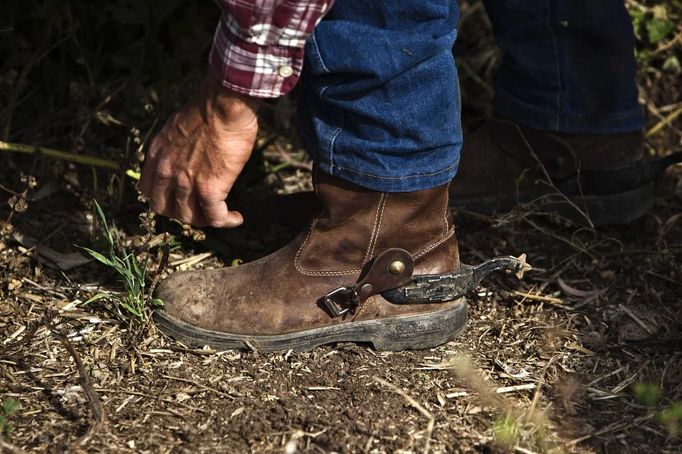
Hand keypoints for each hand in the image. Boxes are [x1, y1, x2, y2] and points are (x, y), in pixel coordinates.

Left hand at [140, 73, 259, 227]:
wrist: (224, 105)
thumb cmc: (209, 109)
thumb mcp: (177, 127)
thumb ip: (176, 147)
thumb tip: (189, 156)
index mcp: (157, 155)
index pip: (148, 191)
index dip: (164, 199)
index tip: (180, 197)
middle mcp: (166, 172)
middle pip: (164, 209)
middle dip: (182, 213)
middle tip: (200, 208)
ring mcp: (187, 183)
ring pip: (189, 217)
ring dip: (205, 219)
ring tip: (221, 213)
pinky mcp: (210, 189)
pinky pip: (215, 217)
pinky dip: (226, 221)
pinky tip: (237, 217)